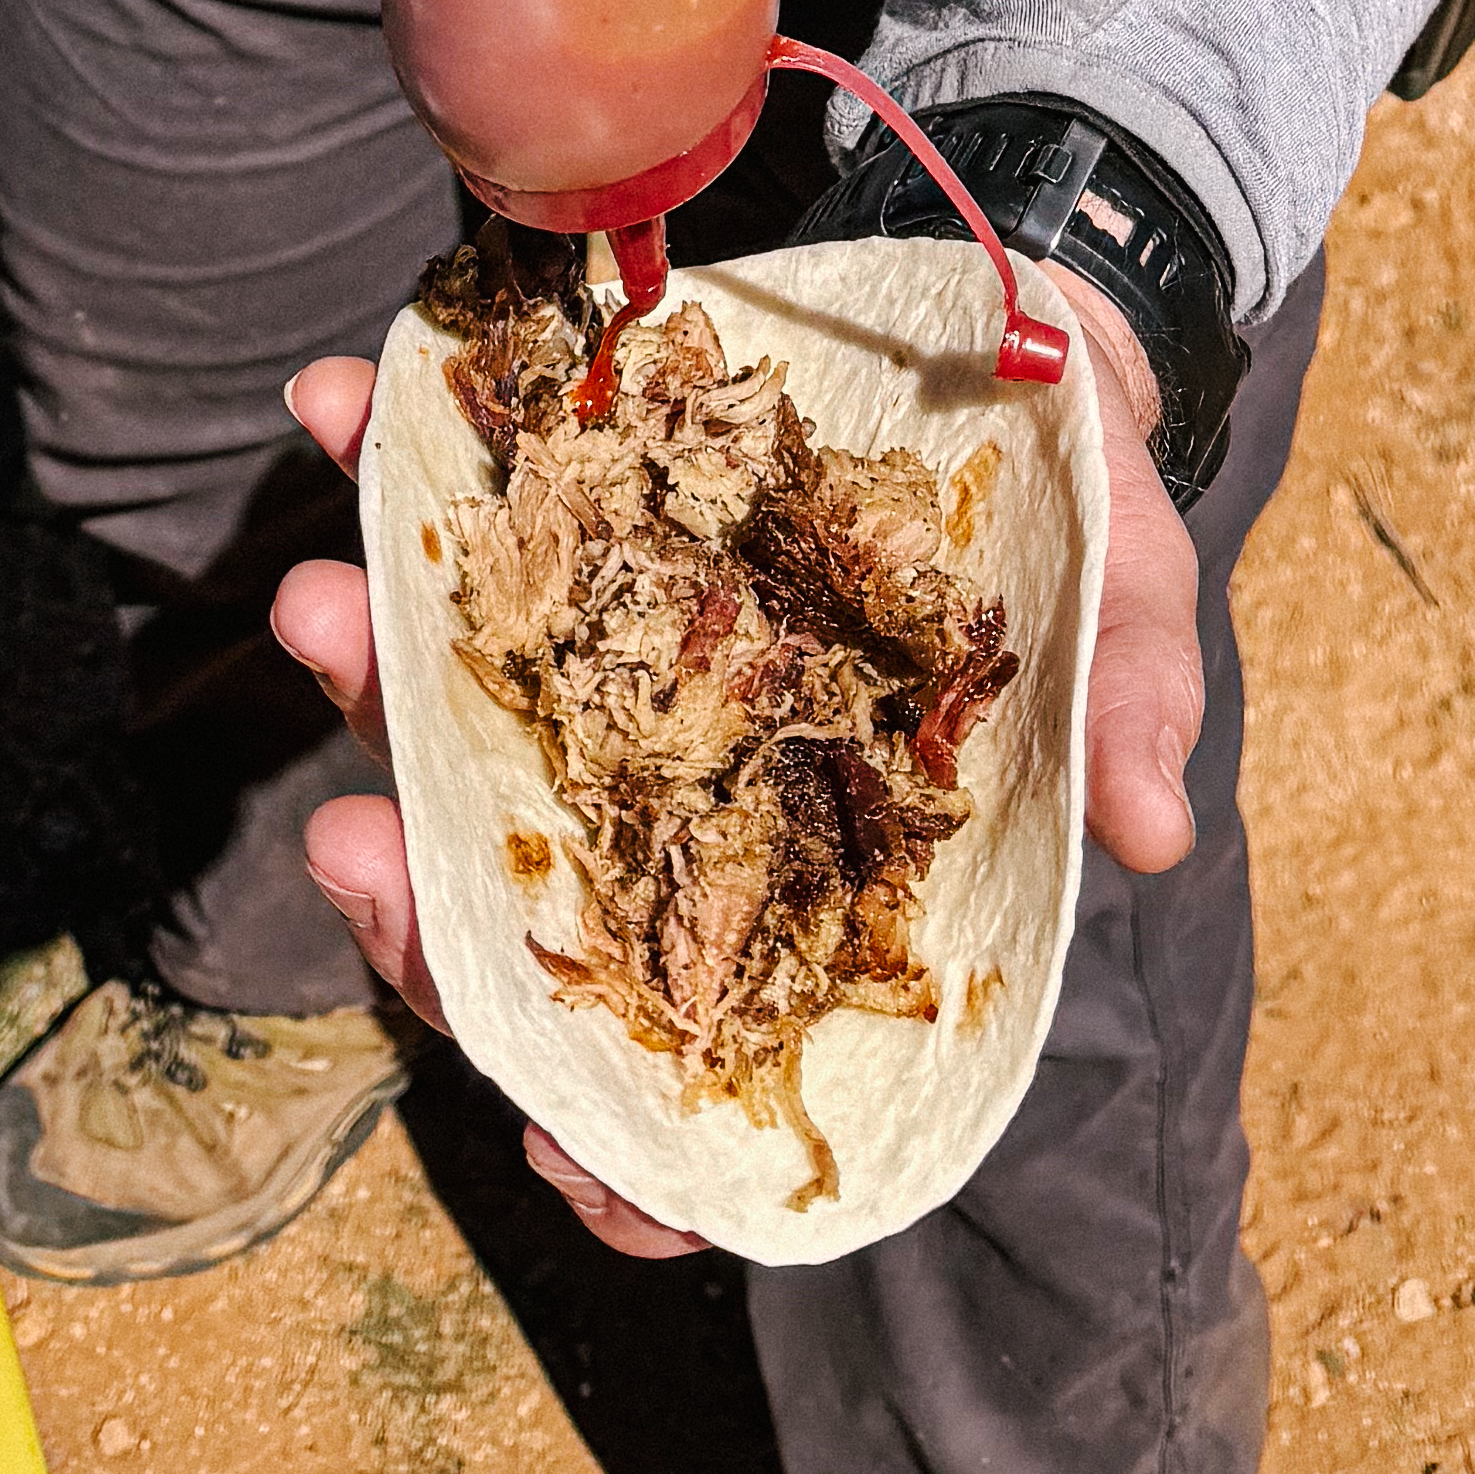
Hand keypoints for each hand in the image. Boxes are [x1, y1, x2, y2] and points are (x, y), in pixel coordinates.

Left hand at [268, 276, 1206, 1252]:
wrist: (1014, 328)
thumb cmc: (1074, 509)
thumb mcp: (1124, 591)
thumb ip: (1128, 695)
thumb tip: (1151, 828)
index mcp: (821, 872)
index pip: (707, 1069)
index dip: (621, 1144)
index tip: (543, 1136)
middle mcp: (691, 807)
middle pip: (530, 925)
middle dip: (420, 906)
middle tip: (354, 838)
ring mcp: (614, 681)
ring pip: (452, 741)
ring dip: (364, 679)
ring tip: (323, 595)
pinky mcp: (572, 540)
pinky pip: (454, 538)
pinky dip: (387, 478)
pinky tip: (338, 404)